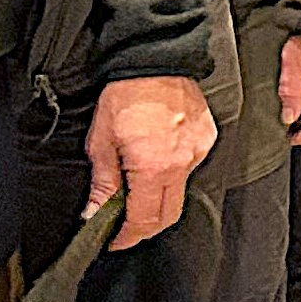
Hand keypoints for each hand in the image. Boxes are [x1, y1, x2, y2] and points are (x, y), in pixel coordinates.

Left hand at [83, 74, 215, 247]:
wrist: (156, 60)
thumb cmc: (126, 96)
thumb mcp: (102, 141)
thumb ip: (102, 182)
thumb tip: (94, 212)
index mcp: (153, 168)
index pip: (144, 219)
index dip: (128, 236)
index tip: (115, 241)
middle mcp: (181, 164)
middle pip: (168, 215)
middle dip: (145, 228)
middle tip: (125, 228)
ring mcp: (198, 152)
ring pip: (180, 192)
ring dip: (158, 200)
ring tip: (137, 190)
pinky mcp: (206, 139)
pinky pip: (189, 168)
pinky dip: (172, 175)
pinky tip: (157, 164)